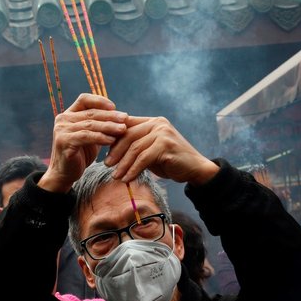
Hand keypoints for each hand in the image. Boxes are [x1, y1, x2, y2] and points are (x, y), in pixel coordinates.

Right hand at [39, 93, 127, 193]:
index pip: (84, 99)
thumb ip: (100, 125)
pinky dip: (101, 137)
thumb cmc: (81, 154)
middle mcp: (63, 119)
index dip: (99, 101)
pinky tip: (112, 140)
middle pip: (90, 113)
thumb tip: (122, 116)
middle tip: (126, 118)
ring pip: (90, 124)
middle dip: (110, 115)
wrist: (65, 174)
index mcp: (68, 114)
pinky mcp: (64, 142)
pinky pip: (86, 137)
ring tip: (123, 130)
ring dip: (109, 126)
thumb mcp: (91, 136)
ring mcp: (62, 130)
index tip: (115, 107)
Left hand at [104, 115, 218, 184]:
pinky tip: (127, 179)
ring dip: (123, 164)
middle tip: (106, 164)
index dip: (113, 138)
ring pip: (135, 148)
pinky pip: (143, 158)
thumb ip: (137, 146)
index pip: (127, 125)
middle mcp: (158, 123)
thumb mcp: (151, 150)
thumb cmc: (171, 161)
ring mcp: (162, 133)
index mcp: (153, 121)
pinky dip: (133, 170)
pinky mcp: (166, 146)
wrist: (195, 169)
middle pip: (128, 135)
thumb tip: (111, 149)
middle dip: (115, 151)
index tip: (104, 152)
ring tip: (115, 176)